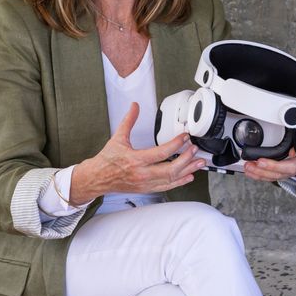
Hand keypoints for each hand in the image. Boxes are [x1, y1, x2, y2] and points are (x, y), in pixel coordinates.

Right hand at [70, 102, 205, 203]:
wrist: (97, 178)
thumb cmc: (107, 160)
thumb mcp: (117, 138)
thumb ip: (129, 121)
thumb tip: (135, 106)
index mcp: (136, 159)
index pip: (161, 153)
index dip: (176, 144)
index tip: (185, 137)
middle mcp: (142, 174)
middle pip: (170, 169)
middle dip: (186, 159)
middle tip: (195, 150)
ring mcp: (145, 183)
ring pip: (171, 179)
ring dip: (187, 171)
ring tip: (199, 163)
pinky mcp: (146, 189)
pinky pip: (166, 187)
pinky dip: (179, 182)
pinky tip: (188, 175)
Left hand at [243, 149, 295, 182]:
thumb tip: (293, 152)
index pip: (288, 167)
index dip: (273, 166)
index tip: (261, 161)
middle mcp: (292, 170)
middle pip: (277, 174)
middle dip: (261, 171)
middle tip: (249, 165)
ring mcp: (285, 174)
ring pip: (271, 177)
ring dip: (257, 174)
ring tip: (247, 168)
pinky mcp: (278, 174)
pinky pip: (268, 177)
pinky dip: (258, 175)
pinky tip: (250, 172)